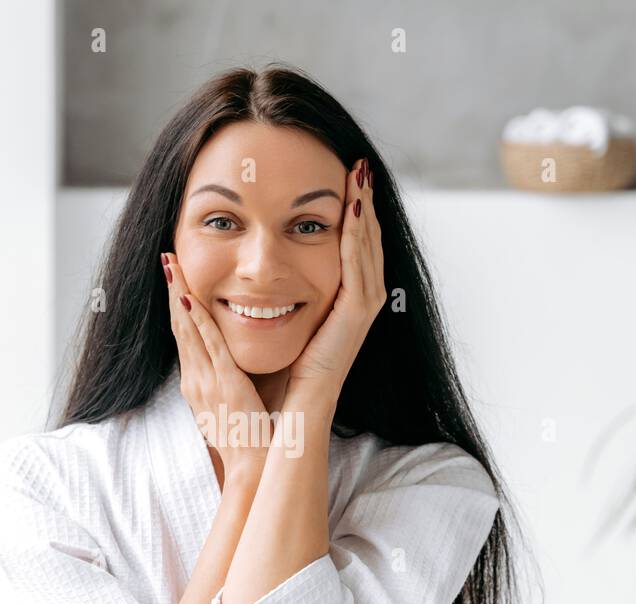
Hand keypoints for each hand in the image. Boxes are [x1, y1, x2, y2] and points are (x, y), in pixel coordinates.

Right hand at [162, 251, 270, 481]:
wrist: (252, 467)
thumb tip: (238, 358)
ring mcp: (206, 381)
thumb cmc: (249, 438)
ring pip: (187, 329)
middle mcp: (194, 379)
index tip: (174, 274)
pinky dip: (198, 320)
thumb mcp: (233, 402)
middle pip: (177, 325)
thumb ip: (231, 376)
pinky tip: (191, 298)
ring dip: (178, 294)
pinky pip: (209, 346)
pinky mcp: (224, 384)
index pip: (183, 335)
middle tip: (164, 256)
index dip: (176, 303)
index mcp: (196, 382)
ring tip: (170, 264)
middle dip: (170, 288)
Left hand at [286, 156, 385, 405]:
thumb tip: (267, 268)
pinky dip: (356, 236)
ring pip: (368, 245)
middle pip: (368, 238)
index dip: (354, 210)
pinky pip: (357, 265)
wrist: (296, 405)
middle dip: (364, 200)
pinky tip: (352, 210)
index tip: (346, 177)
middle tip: (359, 166)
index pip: (356, 244)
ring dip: (364, 208)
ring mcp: (364, 306)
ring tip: (360, 176)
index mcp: (348, 298)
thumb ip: (288, 292)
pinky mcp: (356, 314)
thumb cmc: (286, 369)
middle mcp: (363, 298)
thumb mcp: (290, 318)